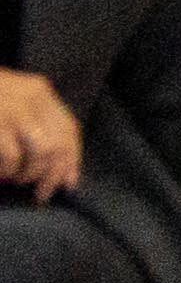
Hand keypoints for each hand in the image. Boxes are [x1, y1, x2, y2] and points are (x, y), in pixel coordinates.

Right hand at [0, 69, 71, 197]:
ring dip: (28, 174)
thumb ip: (37, 126)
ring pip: (40, 153)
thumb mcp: (13, 101)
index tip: (68, 183)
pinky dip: (6, 171)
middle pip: (59, 143)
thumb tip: (66, 175)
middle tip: (40, 191)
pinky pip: (11, 157)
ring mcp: (11, 111)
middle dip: (51, 174)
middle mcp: (31, 98)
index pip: (69, 128)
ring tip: (13, 178)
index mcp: (39, 91)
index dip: (71, 159)